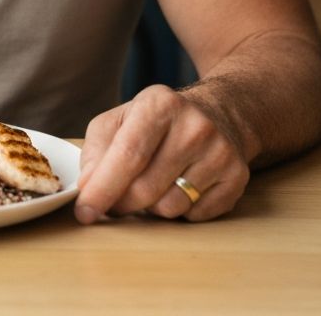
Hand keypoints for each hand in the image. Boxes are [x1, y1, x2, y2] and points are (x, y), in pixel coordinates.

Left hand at [74, 84, 249, 222]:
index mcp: (159, 104)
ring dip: (150, 207)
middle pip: (146, 188)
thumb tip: (88, 187)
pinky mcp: (237, 177)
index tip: (84, 211)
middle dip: (121, 204)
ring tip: (152, 184)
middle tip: (112, 203)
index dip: (103, 187)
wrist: (216, 114)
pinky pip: (195, 216)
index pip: (128, 155)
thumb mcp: (120, 120)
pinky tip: (179, 186)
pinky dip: (179, 211)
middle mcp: (194, 126)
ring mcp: (219, 152)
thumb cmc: (156, 121)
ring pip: (169, 207)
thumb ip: (97, 150)